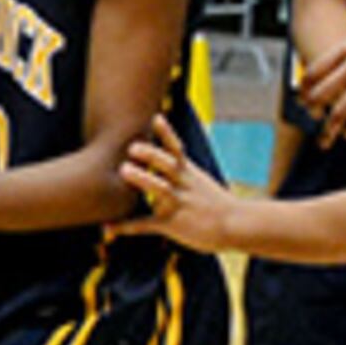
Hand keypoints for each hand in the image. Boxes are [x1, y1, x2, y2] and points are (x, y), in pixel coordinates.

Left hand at [119, 112, 233, 248]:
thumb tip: (167, 160)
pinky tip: (108, 227)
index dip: (166, 133)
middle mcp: (183, 184)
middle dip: (151, 154)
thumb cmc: (216, 203)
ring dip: (143, 179)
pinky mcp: (172, 224)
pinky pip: (147, 224)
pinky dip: (126, 226)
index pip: (177, 149)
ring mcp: (178, 203)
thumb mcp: (200, 181)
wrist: (237, 223)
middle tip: (132, 146)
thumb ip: (182, 171)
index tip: (155, 117)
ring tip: (124, 170)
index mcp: (188, 173)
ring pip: (161, 189)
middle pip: (168, 164)